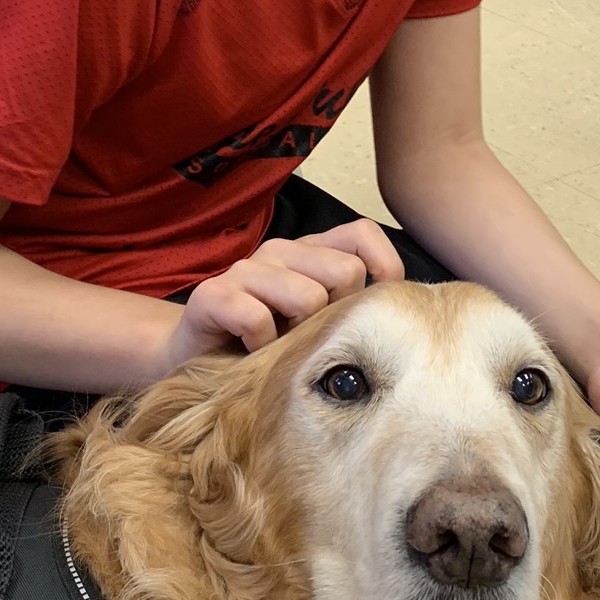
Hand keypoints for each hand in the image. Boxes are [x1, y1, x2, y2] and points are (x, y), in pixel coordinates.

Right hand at [163, 221, 404, 367]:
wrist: (193, 363)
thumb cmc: (270, 347)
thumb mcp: (320, 324)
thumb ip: (355, 307)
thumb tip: (405, 311)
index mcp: (310, 251)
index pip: (364, 235)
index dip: (381, 272)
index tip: (368, 314)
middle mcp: (279, 251)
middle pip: (345, 272)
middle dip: (336, 316)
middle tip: (310, 339)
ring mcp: (244, 271)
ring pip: (307, 298)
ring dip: (299, 338)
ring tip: (281, 349)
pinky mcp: (212, 297)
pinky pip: (257, 320)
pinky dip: (261, 347)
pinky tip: (253, 355)